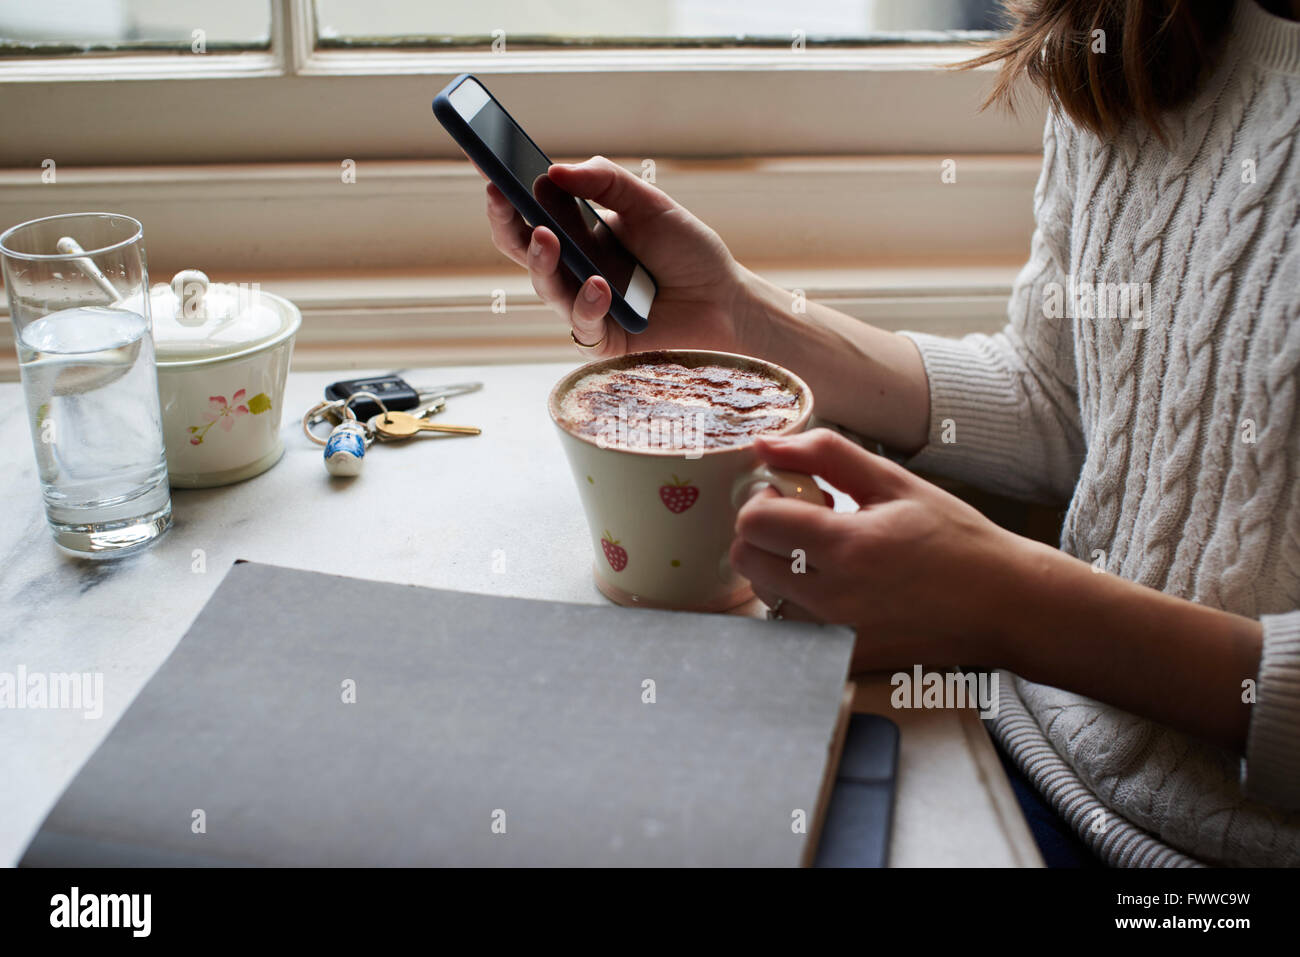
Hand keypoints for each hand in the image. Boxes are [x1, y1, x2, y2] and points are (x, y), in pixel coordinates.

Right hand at [480, 155, 746, 356]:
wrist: (726, 298)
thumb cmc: (688, 251)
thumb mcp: (649, 203)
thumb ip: (606, 181)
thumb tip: (554, 171)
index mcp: (579, 234)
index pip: (531, 214)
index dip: (507, 195)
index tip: (490, 169)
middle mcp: (574, 270)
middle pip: (523, 250)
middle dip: (506, 223)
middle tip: (500, 196)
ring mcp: (584, 305)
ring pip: (546, 287)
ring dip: (541, 262)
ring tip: (546, 236)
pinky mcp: (603, 338)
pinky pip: (582, 324)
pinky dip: (587, 303)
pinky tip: (599, 286)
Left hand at [729, 429, 1023, 672]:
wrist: (1003, 605)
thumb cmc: (954, 539)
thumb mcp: (895, 482)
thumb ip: (825, 455)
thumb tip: (764, 443)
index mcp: (846, 546)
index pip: (753, 521)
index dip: (765, 499)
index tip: (795, 495)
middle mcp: (832, 598)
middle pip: (746, 559)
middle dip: (766, 533)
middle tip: (807, 523)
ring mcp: (835, 635)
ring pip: (763, 594)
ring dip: (778, 568)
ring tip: (826, 556)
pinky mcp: (842, 659)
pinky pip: (790, 627)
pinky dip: (799, 603)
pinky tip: (836, 588)